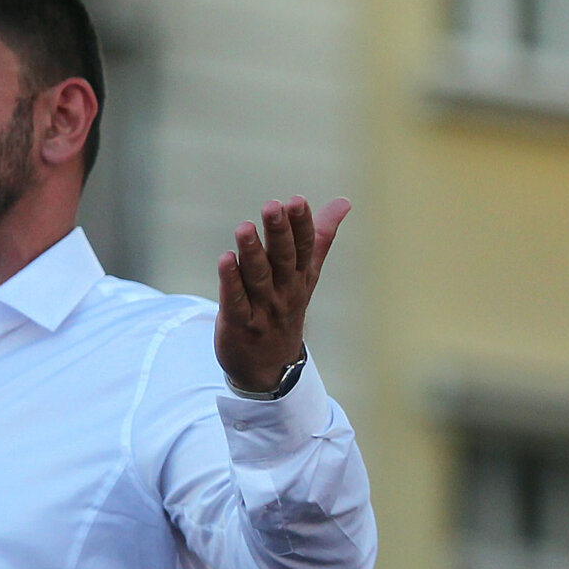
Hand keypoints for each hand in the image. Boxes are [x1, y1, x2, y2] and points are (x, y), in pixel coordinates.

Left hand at [216, 196, 349, 392]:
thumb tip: (343, 202)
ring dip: (252, 252)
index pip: (305, 247)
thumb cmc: (286, 309)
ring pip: (258, 277)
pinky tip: (225, 260)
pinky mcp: (239, 323)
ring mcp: (263, 308)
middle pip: (283, 259)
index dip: (301, 225)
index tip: (297, 201)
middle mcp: (285, 291)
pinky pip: (235, 300)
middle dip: (279, 233)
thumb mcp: (308, 274)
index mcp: (301, 277)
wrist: (271, 367)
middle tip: (273, 207)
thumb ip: (321, 236)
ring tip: (245, 228)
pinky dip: (230, 281)